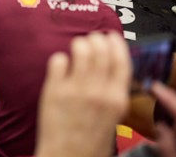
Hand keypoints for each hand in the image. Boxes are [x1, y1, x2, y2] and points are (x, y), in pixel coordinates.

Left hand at [34, 32, 130, 156]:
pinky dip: (60, 58)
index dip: (116, 43)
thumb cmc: (90, 141)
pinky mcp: (54, 89)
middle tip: (91, 39)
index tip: (111, 36)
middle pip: (100, 49)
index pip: (121, 60)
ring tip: (76, 48)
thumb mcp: (113, 117)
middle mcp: (98, 91)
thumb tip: (110, 67)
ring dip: (78, 44)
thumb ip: (113, 92)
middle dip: (95, 39)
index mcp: (117, 99)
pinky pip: (58, 60)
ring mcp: (75, 89)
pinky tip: (61, 65)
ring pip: (80, 49)